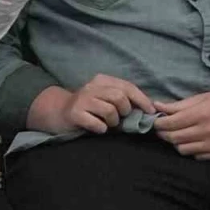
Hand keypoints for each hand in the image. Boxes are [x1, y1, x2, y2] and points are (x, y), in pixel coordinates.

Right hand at [29, 73, 155, 134]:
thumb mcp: (104, 97)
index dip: (142, 99)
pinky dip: (101, 129)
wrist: (58, 112)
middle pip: (120, 98)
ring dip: (113, 122)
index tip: (151, 111)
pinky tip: (97, 128)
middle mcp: (91, 87)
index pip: (127, 86)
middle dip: (125, 111)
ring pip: (110, 111)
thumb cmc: (88, 107)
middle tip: (121, 119)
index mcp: (101, 80)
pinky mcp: (74, 114)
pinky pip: (97, 124)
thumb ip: (123, 99)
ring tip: (108, 124)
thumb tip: (149, 108)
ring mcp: (82, 100)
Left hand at [154, 80, 209, 159]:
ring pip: (183, 150)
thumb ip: (178, 105)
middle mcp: (208, 131)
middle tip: (163, 128)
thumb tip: (156, 106)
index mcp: (201, 114)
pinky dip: (191, 149)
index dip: (158, 124)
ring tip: (179, 134)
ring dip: (177, 143)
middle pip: (174, 138)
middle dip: (164, 133)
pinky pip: (197, 156)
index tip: (156, 121)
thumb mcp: (202, 98)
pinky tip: (194, 141)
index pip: (170, 124)